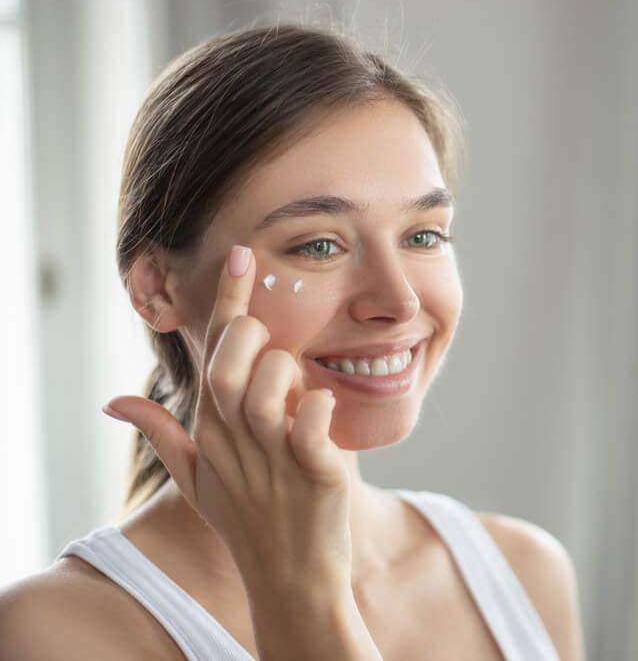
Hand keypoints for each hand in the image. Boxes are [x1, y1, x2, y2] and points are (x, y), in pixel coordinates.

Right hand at [105, 245, 350, 589]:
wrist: (290, 578)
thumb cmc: (246, 522)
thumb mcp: (196, 478)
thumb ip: (162, 433)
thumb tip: (116, 401)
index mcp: (212, 430)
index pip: (214, 354)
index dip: (227, 301)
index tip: (241, 253)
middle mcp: (238, 439)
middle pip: (233, 366)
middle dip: (254, 340)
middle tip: (275, 348)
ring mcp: (275, 458)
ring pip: (268, 392)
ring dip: (287, 378)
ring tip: (301, 392)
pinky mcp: (316, 475)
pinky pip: (312, 427)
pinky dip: (320, 410)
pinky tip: (326, 412)